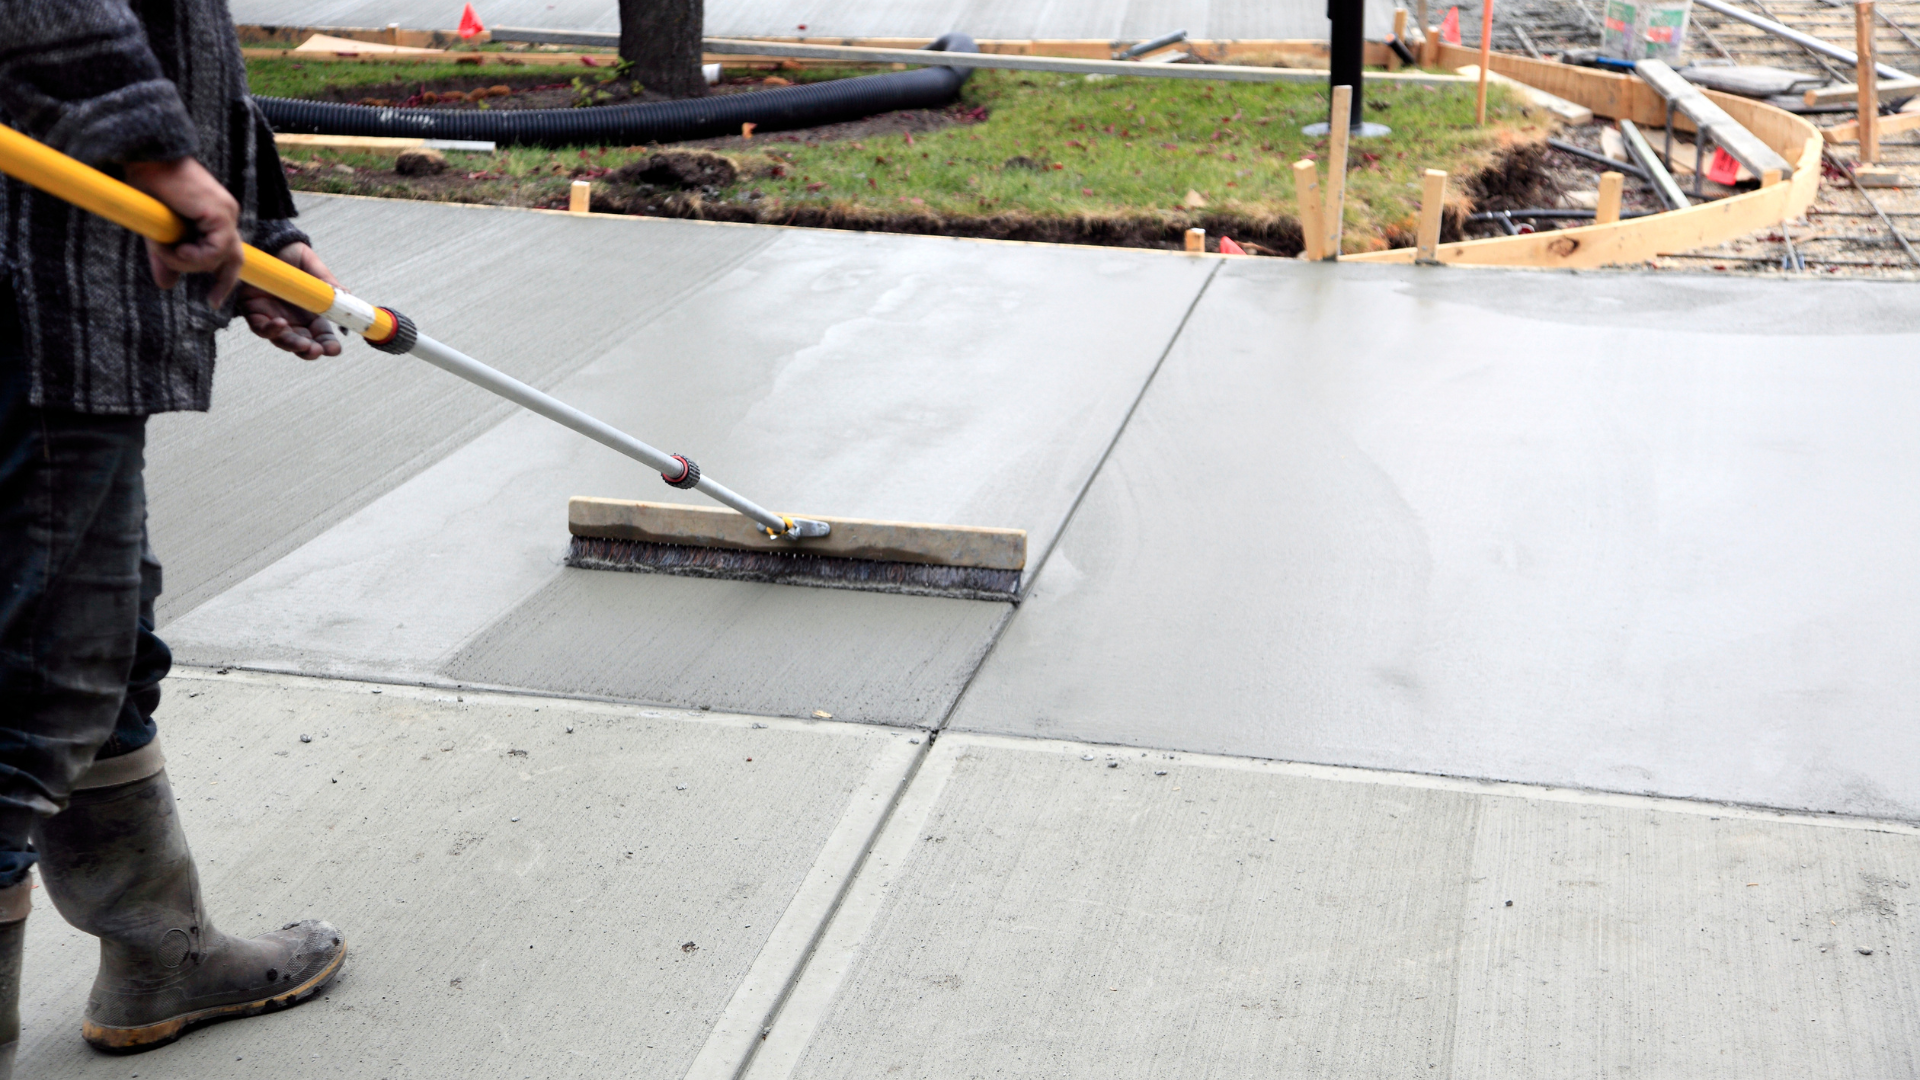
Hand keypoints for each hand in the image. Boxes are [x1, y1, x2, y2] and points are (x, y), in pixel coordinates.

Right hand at [123, 158, 244, 306]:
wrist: (144, 159)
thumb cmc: (146, 188)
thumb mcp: (158, 232)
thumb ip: (166, 257)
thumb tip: (166, 285)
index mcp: (215, 217)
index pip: (228, 252)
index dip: (224, 276)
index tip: (213, 299)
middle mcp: (225, 215)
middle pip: (234, 258)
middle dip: (224, 282)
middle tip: (212, 302)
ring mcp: (225, 213)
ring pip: (218, 258)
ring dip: (187, 262)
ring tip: (164, 249)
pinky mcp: (219, 214)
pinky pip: (213, 251)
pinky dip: (190, 256)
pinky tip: (172, 247)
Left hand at [239, 243, 343, 360]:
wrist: (265, 241)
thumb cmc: (290, 254)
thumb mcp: (313, 266)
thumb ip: (328, 282)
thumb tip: (345, 296)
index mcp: (311, 313)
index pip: (322, 336)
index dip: (328, 346)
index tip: (334, 349)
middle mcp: (292, 319)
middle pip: (302, 344)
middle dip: (310, 352)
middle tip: (317, 350)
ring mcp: (272, 317)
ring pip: (282, 340)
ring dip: (293, 346)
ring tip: (304, 345)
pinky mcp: (253, 311)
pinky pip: (260, 327)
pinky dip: (271, 330)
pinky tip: (281, 324)